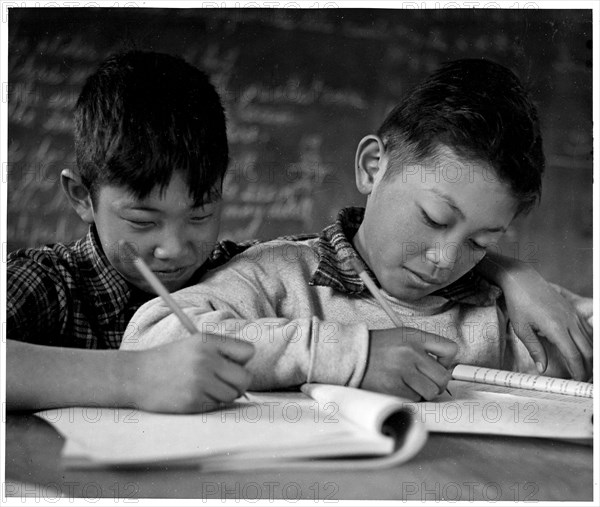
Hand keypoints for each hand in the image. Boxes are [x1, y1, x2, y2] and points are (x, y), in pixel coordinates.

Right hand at [131, 335, 254, 412]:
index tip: (231, 364)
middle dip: (238, 382)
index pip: (248, 351)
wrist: (135, 375)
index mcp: (208, 341)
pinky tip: (193, 395)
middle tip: (224, 382)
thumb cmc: (169, 360)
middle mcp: (206, 359)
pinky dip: (209, 403)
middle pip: (245, 378)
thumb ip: (221, 352)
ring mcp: (199, 381)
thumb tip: (247, 372)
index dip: (242, 360)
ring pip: (233, 395)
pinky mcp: (192, 401)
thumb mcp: (194, 344)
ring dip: (223, 395)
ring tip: (205, 387)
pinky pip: (216, 405)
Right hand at [361, 327, 457, 400]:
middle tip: (426, 381)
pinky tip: (399, 386)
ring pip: (431, 391)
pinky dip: (409, 396)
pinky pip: (414, 399)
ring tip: (410, 384)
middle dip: (437, 383)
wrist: (352, 354)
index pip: (450, 349)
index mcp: (414, 336)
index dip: (448, 361)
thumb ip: (424, 347)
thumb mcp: (402, 336)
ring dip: (423, 391)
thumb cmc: (377, 347)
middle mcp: (410, 352)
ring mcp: (402, 371)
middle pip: (443, 377)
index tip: (440, 365)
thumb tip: (445, 367)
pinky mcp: (394, 387)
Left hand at [501, 265, 591, 380]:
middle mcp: (569, 322)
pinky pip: (586, 330)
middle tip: (583, 379)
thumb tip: (542, 369)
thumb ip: (535, 350)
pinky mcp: (572, 311)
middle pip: (587, 350)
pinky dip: (587, 343)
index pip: (573, 355)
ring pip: (589, 340)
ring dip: (589, 356)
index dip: (578, 371)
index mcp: (556, 328)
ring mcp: (573, 315)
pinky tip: (582, 351)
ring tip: (584, 368)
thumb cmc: (519, 303)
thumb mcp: (522, 329)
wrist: (522, 279)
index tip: (577, 381)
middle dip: (588, 367)